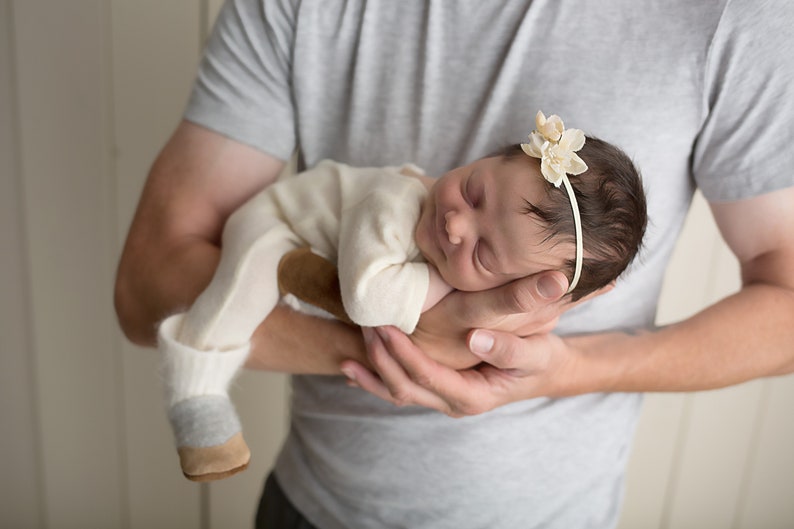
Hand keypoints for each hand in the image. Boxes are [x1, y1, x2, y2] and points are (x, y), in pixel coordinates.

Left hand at [339, 272, 612, 414]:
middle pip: (405, 388)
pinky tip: (353, 368)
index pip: (427, 377)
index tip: (385, 327)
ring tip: (350, 348)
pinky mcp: (438, 389)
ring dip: (373, 371)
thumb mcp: (535, 352)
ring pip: (398, 392)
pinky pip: (402, 387)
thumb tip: (474, 338)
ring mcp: (444, 399)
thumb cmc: (541, 357)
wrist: (546, 370)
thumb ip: (509, 348)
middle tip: (365, 326)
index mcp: (472, 397)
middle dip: (381, 359)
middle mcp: (453, 403)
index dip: (403, 354)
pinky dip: (376, 379)